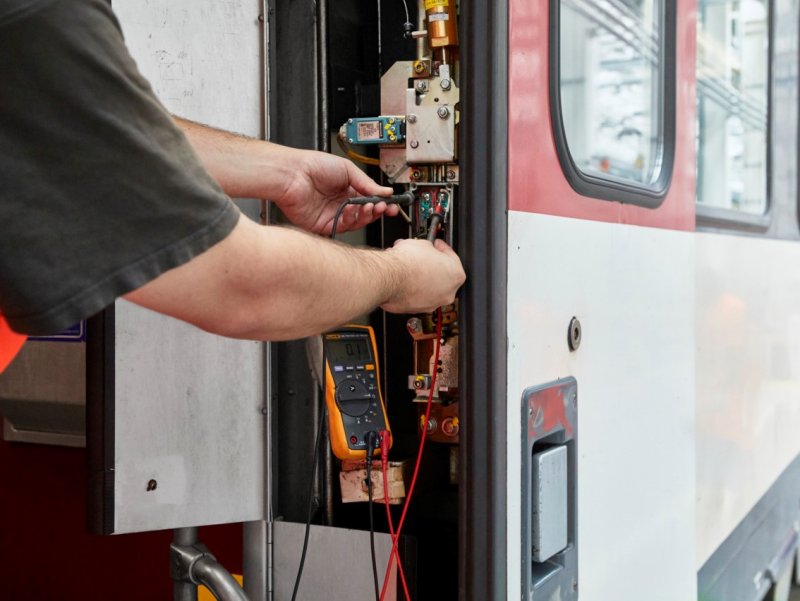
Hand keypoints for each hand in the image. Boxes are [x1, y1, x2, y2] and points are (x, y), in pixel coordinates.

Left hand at [174, 119, 395, 234]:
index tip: (391, 204)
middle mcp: (339, 204)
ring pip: (355, 222)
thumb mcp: (347, 170)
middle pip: (364, 214)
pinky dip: (351, 220)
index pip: (367, 200)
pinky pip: (341, 227)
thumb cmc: (313, 166)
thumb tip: (385, 191)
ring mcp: (331, 215)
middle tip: (384, 207)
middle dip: (376, 211)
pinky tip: (354, 210)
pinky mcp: (322, 225)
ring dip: (366, 216)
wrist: (292, 174)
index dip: (380, 203)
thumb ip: (367, 183)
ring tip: (371, 206)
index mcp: (345, 190)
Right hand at [381, 239, 465, 312]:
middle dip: (431, 265)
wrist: (389, 277)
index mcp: (455, 275)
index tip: (435, 245)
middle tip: (421, 257)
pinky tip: (402, 278)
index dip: (441, 249)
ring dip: (420, 278)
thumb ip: (429, 248)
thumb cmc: (408, 263)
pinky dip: (409, 288)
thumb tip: (425, 248)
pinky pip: (414, 296)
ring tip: (408, 267)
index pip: (452, 258)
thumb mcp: (423, 244)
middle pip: (441, 276)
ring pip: (427, 288)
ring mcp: (431, 304)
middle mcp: (447, 293)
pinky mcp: (414, 310)